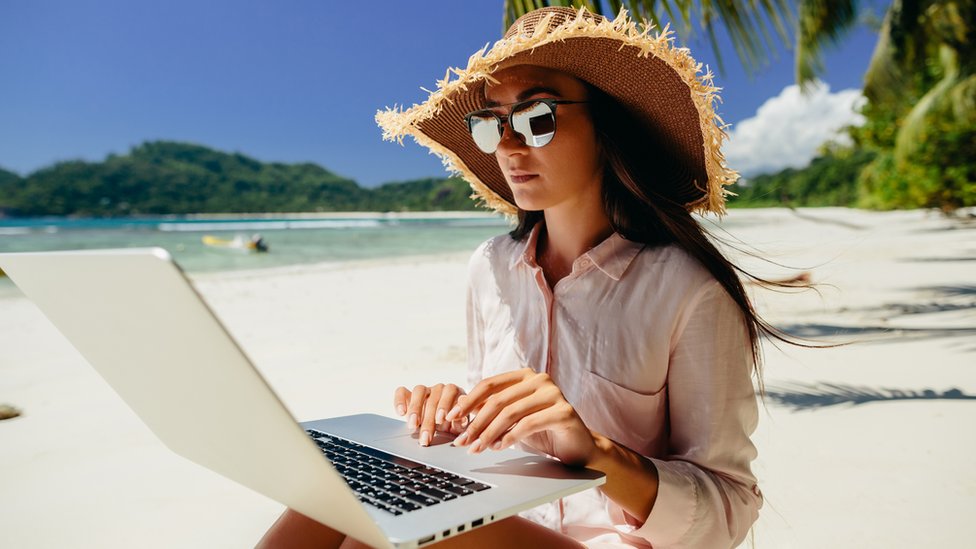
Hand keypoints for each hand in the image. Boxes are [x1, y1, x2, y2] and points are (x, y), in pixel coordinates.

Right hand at [393, 383, 467, 445]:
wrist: (444, 423)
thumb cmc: (454, 423)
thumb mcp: (460, 425)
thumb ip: (462, 422)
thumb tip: (461, 419)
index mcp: (454, 392)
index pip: (450, 392)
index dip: (445, 405)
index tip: (440, 419)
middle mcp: (439, 388)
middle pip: (433, 398)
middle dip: (428, 419)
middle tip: (426, 436)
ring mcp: (424, 390)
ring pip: (418, 391)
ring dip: (415, 408)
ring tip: (413, 425)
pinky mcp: (409, 394)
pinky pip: (402, 392)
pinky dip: (399, 400)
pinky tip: (401, 413)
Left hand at [445, 368, 595, 465]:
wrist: (578, 447)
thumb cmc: (542, 432)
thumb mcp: (513, 418)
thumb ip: (493, 410)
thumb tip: (459, 414)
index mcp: (525, 376)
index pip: (490, 384)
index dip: (468, 401)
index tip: (451, 418)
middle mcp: (540, 379)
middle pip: (498, 400)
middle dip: (476, 423)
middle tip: (461, 442)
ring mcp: (554, 393)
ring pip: (511, 413)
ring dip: (489, 433)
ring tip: (477, 448)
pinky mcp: (564, 411)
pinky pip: (529, 424)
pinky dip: (511, 437)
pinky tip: (500, 448)